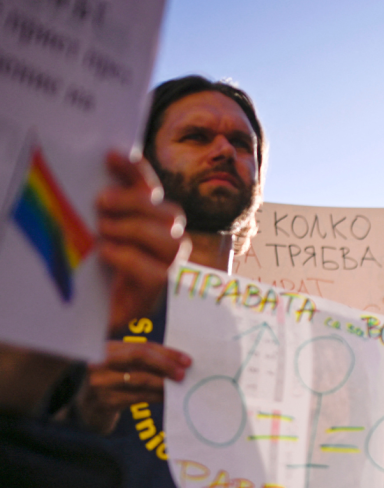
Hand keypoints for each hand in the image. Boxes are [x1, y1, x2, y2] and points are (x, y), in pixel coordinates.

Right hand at [79, 340, 190, 432]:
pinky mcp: (105, 401)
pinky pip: (138, 396)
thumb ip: (144, 361)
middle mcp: (100, 362)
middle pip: (139, 356)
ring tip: (178, 387)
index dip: (167, 352)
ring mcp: (100, 382)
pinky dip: (156, 397)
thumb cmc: (113, 383)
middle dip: (165, 364)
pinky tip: (166, 398)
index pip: (142, 346)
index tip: (187, 360)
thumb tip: (179, 362)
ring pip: (140, 378)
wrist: (89, 409)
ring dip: (163, 383)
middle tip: (182, 374)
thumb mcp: (123, 366)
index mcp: (107, 348)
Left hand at [97, 151, 184, 333]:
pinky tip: (106, 253)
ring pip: (172, 241)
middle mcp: (170, 243)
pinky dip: (128, 257)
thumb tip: (92, 182)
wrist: (94, 318)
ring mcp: (171, 269)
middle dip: (135, 203)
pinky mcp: (161, 294)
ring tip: (105, 230)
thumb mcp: (98, 234)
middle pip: (170, 213)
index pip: (152, 190)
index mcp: (152, 223)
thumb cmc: (97, 273)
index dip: (137, 170)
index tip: (111, 155)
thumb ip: (104, 213)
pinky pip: (156, 272)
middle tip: (101, 202)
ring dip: (136, 230)